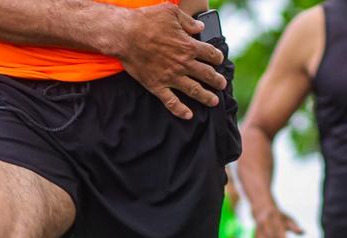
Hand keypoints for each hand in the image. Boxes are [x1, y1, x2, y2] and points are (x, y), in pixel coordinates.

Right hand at [115, 5, 226, 119]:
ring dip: (205, 96)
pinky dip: (180, 110)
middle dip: (217, 80)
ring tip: (213, 101)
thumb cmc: (146, 20)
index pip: (210, 54)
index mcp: (188, 45)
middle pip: (206, 74)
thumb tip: (200, 27)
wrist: (124, 35)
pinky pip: (171, 102)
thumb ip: (188, 21)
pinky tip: (188, 115)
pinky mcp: (156, 85)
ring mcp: (170, 76)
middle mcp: (182, 63)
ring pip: (193, 90)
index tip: (219, 61)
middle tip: (222, 85)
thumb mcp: (171, 12)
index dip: (218, 57)